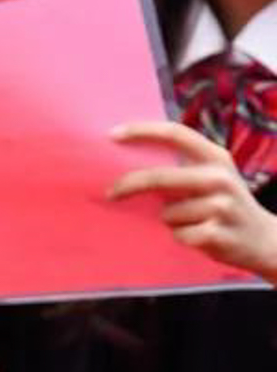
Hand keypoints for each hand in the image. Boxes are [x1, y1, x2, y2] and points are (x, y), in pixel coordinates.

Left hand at [108, 120, 276, 282]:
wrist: (265, 241)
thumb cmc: (223, 204)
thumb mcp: (210, 176)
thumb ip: (179, 167)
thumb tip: (125, 162)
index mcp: (215, 157)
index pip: (174, 133)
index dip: (142, 130)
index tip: (112, 134)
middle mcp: (220, 178)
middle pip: (159, 177)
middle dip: (128, 185)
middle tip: (110, 193)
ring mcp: (222, 206)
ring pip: (167, 213)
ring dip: (170, 220)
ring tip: (193, 221)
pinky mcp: (218, 234)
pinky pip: (178, 234)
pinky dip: (181, 237)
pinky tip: (201, 236)